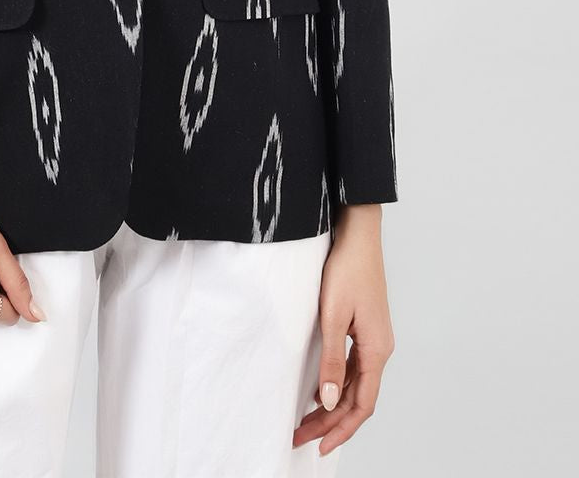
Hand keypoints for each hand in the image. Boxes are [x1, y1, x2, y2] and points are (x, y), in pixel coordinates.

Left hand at [293, 203, 394, 457]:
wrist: (357, 234)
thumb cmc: (347, 269)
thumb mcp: (333, 316)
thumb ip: (332, 360)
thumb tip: (330, 402)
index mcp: (377, 350)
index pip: (362, 405)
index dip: (341, 430)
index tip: (318, 447)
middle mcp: (380, 349)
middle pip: (358, 399)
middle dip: (332, 424)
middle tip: (301, 438)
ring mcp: (374, 339)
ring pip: (356, 385)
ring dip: (334, 406)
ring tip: (306, 422)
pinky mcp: (365, 328)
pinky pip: (354, 368)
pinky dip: (338, 384)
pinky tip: (321, 390)